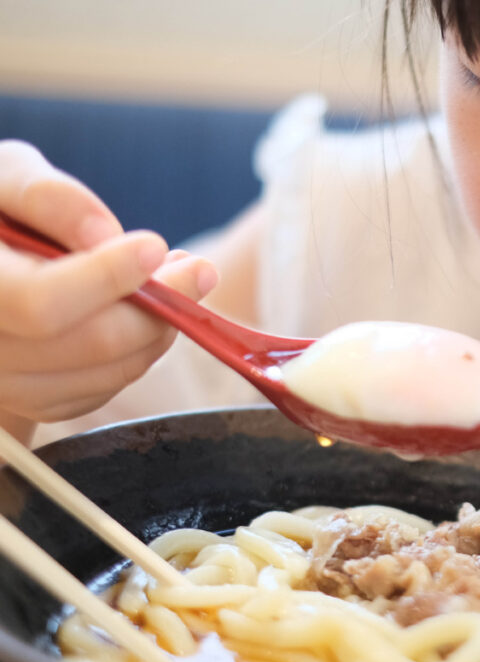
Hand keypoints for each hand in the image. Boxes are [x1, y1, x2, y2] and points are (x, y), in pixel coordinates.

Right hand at [0, 140, 217, 430]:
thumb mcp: (3, 176)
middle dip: (158, 305)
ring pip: (108, 372)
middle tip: (197, 268)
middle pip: (89, 344)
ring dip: (160, 327)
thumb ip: (46, 196)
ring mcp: (5, 386)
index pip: (38, 303)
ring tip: (178, 279)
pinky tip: (148, 309)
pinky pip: (108, 387)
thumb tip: (104, 236)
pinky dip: (142, 350)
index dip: (106, 277)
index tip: (155, 246)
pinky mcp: (35, 403)